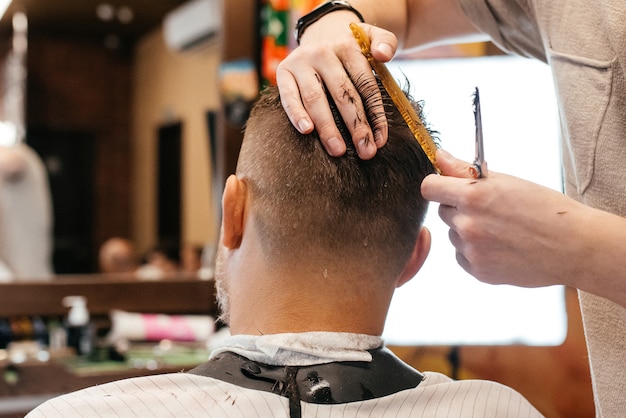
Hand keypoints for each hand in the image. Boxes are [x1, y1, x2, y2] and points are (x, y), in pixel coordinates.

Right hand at [276, 15, 396, 158]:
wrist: (320, 28)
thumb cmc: (350, 44)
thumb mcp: (372, 35)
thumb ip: (386, 43)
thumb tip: (383, 55)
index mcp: (347, 46)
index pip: (365, 84)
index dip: (375, 114)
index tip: (381, 140)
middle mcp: (322, 53)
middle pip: (342, 94)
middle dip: (355, 126)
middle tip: (365, 151)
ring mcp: (301, 62)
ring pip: (315, 98)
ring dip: (327, 127)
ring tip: (337, 150)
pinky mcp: (283, 71)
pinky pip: (288, 96)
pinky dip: (296, 114)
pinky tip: (306, 131)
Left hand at [421, 149, 585, 288]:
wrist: (573, 246)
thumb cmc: (544, 208)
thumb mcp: (505, 181)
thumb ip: (464, 170)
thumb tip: (438, 156)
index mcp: (473, 196)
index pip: (429, 188)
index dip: (438, 185)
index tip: (447, 187)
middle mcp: (467, 224)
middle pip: (442, 211)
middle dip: (458, 208)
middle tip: (489, 209)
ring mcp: (472, 250)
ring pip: (453, 234)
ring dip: (468, 231)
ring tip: (501, 230)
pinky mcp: (478, 271)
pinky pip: (462, 256)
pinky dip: (475, 252)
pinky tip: (501, 247)